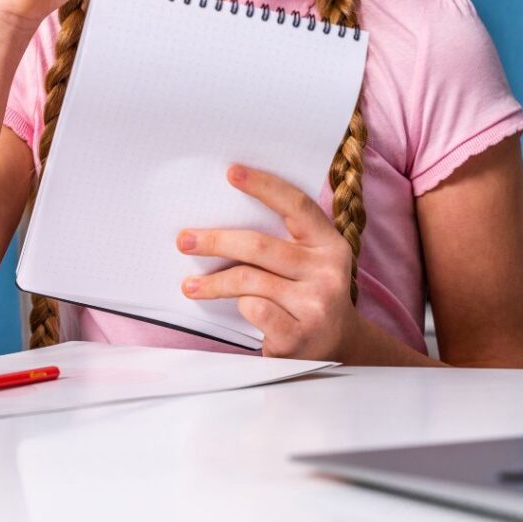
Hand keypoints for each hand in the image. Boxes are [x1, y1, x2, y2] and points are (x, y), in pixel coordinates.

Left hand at [177, 164, 358, 361]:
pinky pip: (254, 309)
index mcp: (330, 244)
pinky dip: (239, 306)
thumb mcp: (309, 263)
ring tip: (190, 284)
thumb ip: (283, 242)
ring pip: (250, 279)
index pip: (297, 205)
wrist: (338, 349)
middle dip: (216, 241)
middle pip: (260, 246)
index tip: (231, 172)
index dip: (263, 186)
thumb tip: (222, 216)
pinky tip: (233, 309)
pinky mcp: (299, 335)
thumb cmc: (309, 295)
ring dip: (213, 282)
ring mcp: (316, 305)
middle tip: (184, 240)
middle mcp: (328, 271)